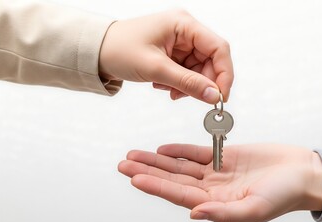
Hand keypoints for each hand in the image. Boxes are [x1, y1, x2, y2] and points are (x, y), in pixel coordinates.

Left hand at [99, 10, 232, 102]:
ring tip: (168, 90)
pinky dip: (180, 84)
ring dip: (189, 86)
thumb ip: (188, 83)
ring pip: (200, 70)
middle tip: (189, 97)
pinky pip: (189, 73)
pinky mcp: (175, 53)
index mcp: (184, 24)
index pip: (218, 48)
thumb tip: (214, 96)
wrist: (97, 52)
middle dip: (203, 83)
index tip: (221, 96)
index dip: (224, 74)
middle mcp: (186, 30)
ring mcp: (181, 42)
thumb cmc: (119, 50)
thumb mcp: (155, 69)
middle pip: (211, 61)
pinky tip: (163, 86)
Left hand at [118, 144, 321, 221]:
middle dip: (147, 172)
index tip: (135, 177)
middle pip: (172, 179)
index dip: (156, 186)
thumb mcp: (255, 208)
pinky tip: (163, 149)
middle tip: (123, 164)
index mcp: (217, 204)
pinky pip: (197, 153)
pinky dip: (180, 150)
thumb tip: (194, 214)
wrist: (304, 173)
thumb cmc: (285, 195)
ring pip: (180, 165)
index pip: (179, 195)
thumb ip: (224, 213)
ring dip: (157, 160)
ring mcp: (217, 173)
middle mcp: (212, 189)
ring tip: (134, 155)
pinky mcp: (225, 156)